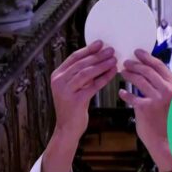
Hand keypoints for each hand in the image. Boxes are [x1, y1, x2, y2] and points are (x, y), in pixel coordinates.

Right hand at [41, 41, 116, 171]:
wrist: (67, 128)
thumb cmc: (73, 108)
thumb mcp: (74, 88)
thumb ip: (81, 75)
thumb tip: (98, 59)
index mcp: (57, 75)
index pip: (74, 58)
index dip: (88, 49)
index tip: (101, 43)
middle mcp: (59, 81)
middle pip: (81, 64)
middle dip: (97, 55)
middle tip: (111, 50)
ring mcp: (66, 91)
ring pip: (86, 73)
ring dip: (101, 65)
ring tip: (114, 59)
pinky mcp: (75, 101)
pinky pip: (92, 86)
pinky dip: (104, 78)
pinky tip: (113, 73)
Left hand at [119, 49, 171, 170]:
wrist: (168, 142)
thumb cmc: (171, 124)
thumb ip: (166, 90)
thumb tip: (153, 79)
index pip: (160, 67)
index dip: (147, 58)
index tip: (138, 52)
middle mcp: (168, 91)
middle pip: (147, 71)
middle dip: (134, 64)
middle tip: (126, 62)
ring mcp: (156, 99)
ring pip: (139, 80)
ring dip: (128, 74)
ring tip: (121, 72)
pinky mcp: (145, 108)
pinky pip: (132, 97)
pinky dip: (125, 94)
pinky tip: (121, 93)